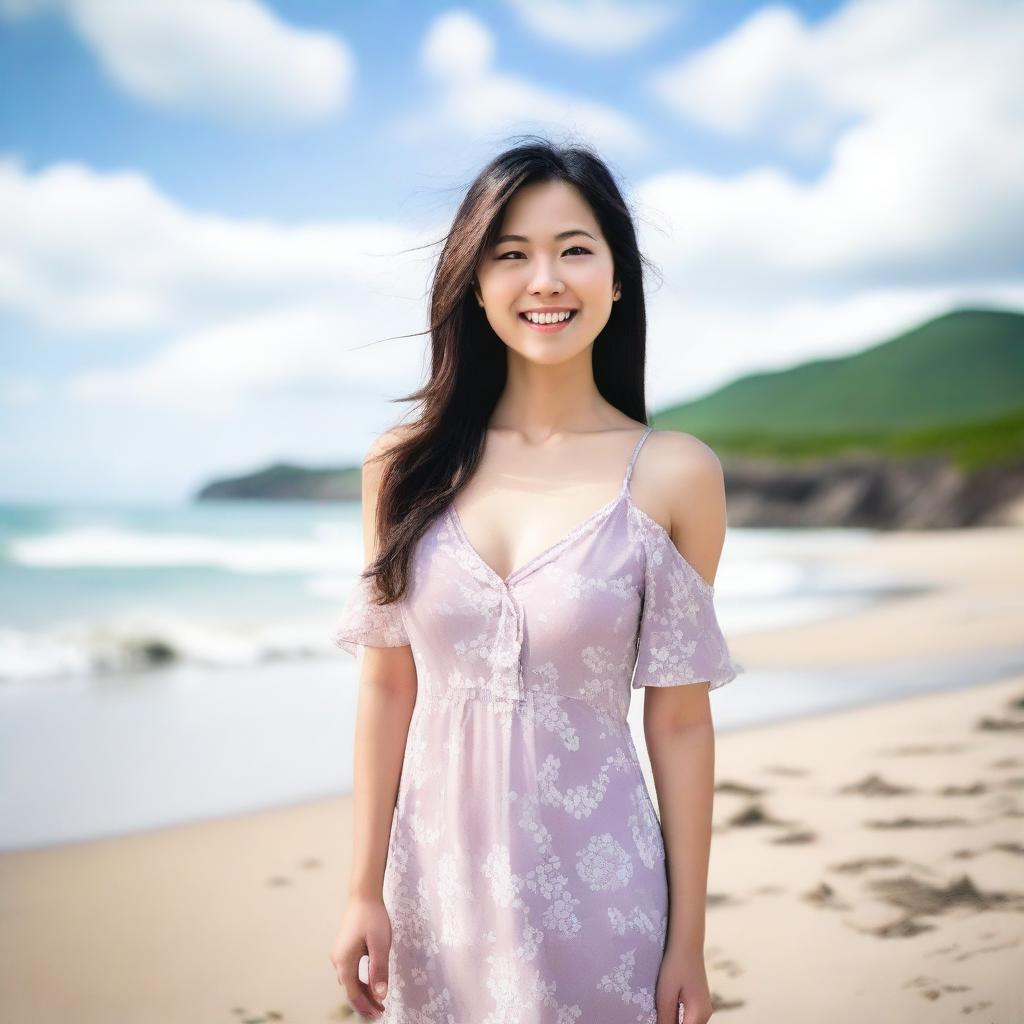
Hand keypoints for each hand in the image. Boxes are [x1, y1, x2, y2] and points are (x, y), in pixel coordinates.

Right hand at [329, 894, 391, 1018]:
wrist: (363, 894)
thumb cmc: (372, 917)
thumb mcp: (380, 944)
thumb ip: (379, 970)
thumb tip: (380, 995)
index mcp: (344, 962)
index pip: (354, 993)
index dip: (366, 1007)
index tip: (379, 1014)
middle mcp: (338, 960)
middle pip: (351, 989)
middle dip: (365, 1002)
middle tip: (381, 1011)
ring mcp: (339, 953)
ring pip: (351, 980)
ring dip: (363, 992)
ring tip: (378, 1000)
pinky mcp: (344, 948)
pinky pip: (351, 971)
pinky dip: (361, 980)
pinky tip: (371, 982)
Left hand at [655, 940, 712, 1023]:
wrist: (687, 942)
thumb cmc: (675, 966)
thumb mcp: (666, 994)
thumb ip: (665, 1019)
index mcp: (698, 1015)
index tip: (658, 1019)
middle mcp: (705, 1015)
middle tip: (658, 1013)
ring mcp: (703, 1008)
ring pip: (686, 1023)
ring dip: (673, 1021)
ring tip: (660, 1011)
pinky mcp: (698, 1001)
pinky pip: (687, 1017)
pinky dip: (676, 1016)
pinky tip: (665, 1006)